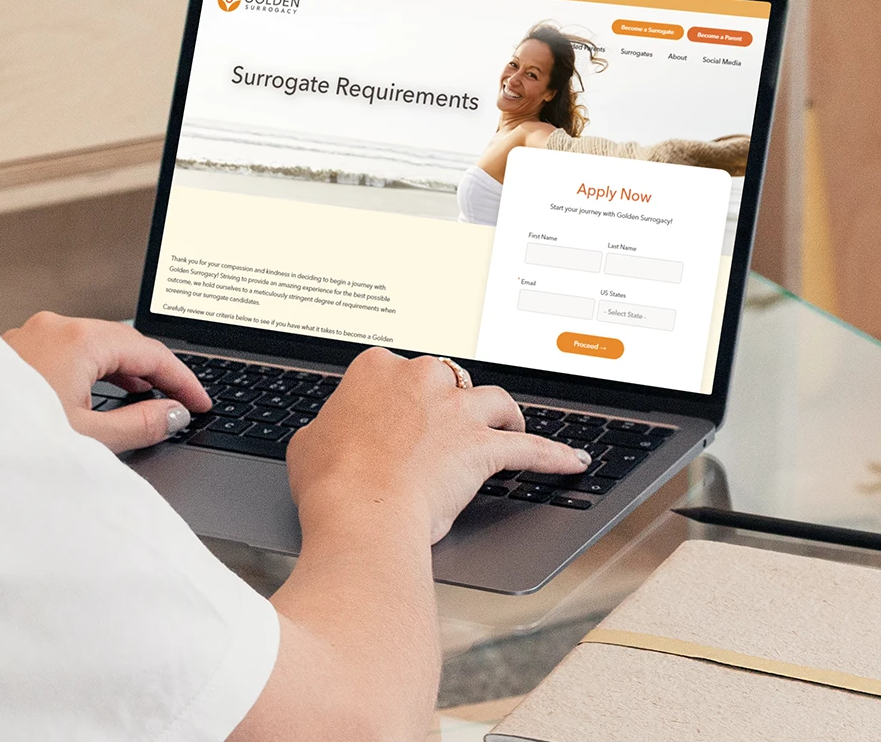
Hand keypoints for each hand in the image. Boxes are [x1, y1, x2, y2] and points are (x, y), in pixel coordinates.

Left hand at [4, 311, 211, 453]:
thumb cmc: (10, 438)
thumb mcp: (88, 438)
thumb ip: (139, 424)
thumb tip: (172, 414)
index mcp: (79, 340)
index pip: (150, 352)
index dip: (183, 379)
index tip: (201, 402)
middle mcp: (55, 327)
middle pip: (123, 342)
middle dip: (156, 371)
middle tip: (182, 400)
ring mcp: (31, 335)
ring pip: (95, 344)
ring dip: (125, 370)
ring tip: (148, 398)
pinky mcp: (16, 350)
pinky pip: (70, 352)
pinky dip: (95, 370)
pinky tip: (102, 391)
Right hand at [286, 348, 591, 542]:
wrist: (362, 512)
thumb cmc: (331, 482)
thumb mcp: (308, 443)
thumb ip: (329, 427)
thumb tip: (330, 433)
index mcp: (375, 368)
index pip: (396, 370)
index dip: (402, 396)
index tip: (401, 414)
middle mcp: (421, 378)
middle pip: (448, 379)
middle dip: (450, 402)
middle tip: (446, 427)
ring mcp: (456, 410)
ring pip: (494, 401)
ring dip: (502, 415)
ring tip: (507, 427)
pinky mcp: (483, 446)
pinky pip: (531, 449)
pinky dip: (553, 455)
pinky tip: (571, 461)